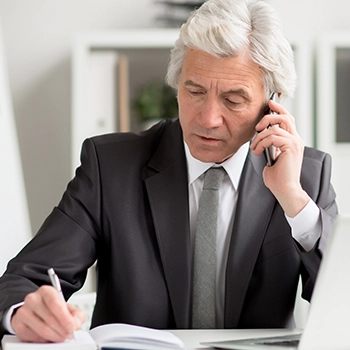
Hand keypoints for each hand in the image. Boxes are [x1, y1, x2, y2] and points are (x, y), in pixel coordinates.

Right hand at [11, 286, 86, 342]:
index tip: (72, 327)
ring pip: (41, 329)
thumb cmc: (54, 309)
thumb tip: (76, 324)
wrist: (37, 310)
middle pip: (49, 318)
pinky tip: (49, 337)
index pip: (55, 303)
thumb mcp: (69, 308)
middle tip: (69, 335)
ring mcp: (24, 311)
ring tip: (61, 337)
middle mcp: (33, 299)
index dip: (65, 318)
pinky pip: (32, 336)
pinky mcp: (18, 324)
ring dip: (54, 336)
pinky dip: (43, 340)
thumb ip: (77, 315)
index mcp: (46, 291)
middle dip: (62, 330)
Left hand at [250, 99, 308, 216]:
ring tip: (254, 148)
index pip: (288, 119)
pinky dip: (261, 143)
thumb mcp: (271, 158)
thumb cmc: (277, 178)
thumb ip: (270, 146)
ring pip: (275, 128)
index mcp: (292, 141)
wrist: (285, 190)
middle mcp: (296, 140)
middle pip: (285, 117)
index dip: (279, 109)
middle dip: (268, 117)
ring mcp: (294, 143)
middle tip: (257, 127)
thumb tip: (260, 139)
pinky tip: (257, 151)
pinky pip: (273, 137)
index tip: (269, 103)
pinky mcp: (291, 147)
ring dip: (259, 137)